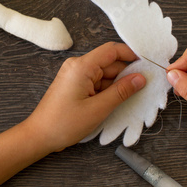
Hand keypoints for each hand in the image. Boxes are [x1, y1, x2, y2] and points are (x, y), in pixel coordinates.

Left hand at [26, 42, 145, 151]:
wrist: (39, 136)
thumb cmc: (64, 123)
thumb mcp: (98, 109)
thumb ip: (121, 91)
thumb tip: (140, 78)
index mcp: (82, 66)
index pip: (112, 50)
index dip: (131, 55)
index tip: (147, 64)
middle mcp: (78, 66)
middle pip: (110, 63)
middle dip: (127, 73)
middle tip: (145, 86)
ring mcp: (76, 75)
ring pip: (104, 74)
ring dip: (118, 85)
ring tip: (132, 97)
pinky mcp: (75, 85)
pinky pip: (97, 82)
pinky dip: (108, 90)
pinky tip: (117, 101)